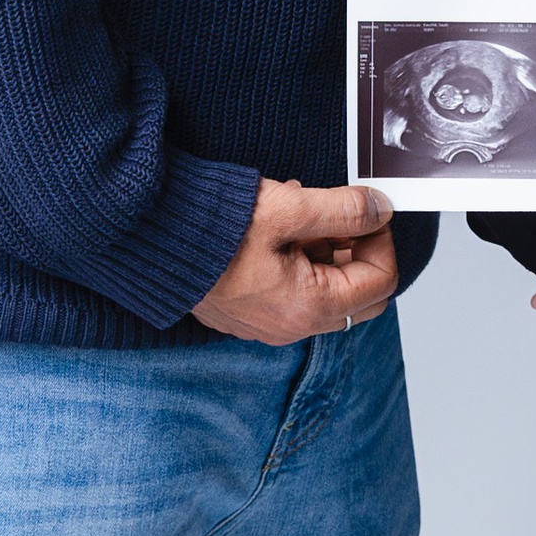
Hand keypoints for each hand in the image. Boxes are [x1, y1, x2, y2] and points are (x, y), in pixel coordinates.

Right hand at [193, 181, 397, 344]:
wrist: (152, 240)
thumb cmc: (213, 229)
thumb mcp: (288, 209)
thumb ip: (343, 210)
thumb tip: (381, 210)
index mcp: (310, 306)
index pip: (381, 281)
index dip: (382, 241)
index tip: (369, 211)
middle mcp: (293, 326)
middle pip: (360, 296)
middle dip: (359, 252)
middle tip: (341, 217)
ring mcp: (270, 324)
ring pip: (327, 293)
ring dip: (327, 253)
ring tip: (300, 214)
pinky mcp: (251, 315)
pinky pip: (295, 293)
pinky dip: (300, 261)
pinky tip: (278, 228)